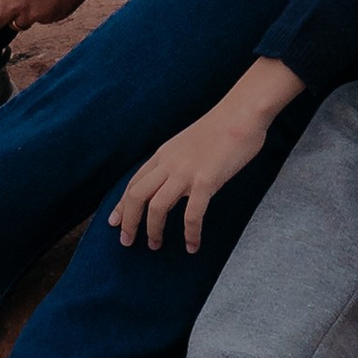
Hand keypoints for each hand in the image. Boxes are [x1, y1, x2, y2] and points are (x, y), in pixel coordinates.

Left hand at [111, 60, 302, 251]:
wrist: (242, 112)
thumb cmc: (222, 127)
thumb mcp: (188, 142)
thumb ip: (177, 161)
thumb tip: (174, 181)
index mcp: (164, 154)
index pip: (134, 182)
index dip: (121, 205)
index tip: (114, 222)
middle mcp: (169, 163)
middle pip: (136, 196)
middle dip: (129, 222)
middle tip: (127, 241)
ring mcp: (186, 172)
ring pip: (157, 207)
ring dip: (153, 230)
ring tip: (155, 246)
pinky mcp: (206, 180)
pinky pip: (192, 214)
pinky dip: (190, 233)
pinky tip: (192, 245)